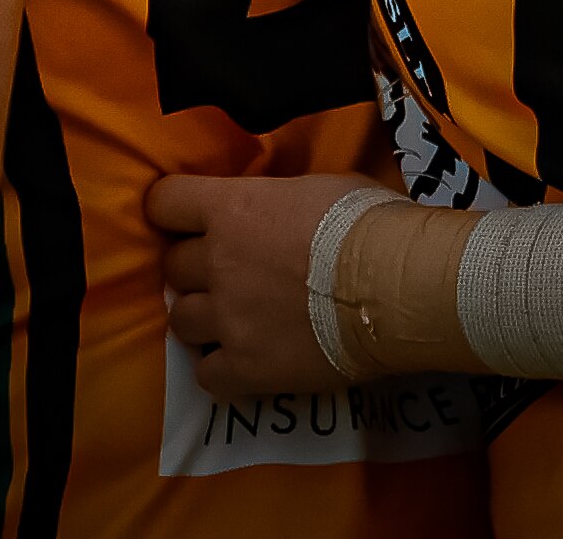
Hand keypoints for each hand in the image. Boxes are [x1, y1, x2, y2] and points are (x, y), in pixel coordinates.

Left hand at [149, 171, 380, 398]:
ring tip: (236, 321)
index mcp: (232, 209)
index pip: (165, 203)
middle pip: (174, 266)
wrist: (397, 286)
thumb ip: (279, 200)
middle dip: (197, 269)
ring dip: (204, 318)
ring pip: (181, 320)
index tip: (191, 220)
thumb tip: (279, 210)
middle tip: (230, 274)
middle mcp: (217, 263)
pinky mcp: (245, 367)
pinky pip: (206, 373)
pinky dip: (221, 368)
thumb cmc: (369, 223)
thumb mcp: (318, 188)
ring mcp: (227, 319)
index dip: (175, 211)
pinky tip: (245, 361)